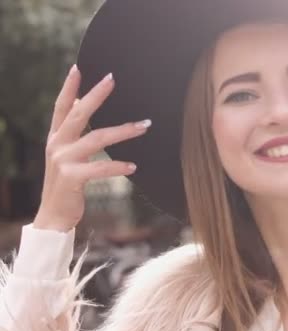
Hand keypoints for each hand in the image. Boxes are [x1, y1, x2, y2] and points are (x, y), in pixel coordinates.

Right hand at [33, 65, 150, 231]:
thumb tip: (80, 103)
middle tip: (112, 79)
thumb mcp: (65, 155)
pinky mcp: (71, 178)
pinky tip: (134, 166)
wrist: (53, 216)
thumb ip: (72, 133)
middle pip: (78, 115)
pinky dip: (118, 166)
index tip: (79, 67)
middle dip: (95, 96)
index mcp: (56, 138)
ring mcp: (62, 161)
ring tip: (144, 127)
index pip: (61, 107)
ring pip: (96, 138)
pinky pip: (99, 168)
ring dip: (123, 131)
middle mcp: (57, 145)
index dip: (69, 87)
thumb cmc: (65, 185)